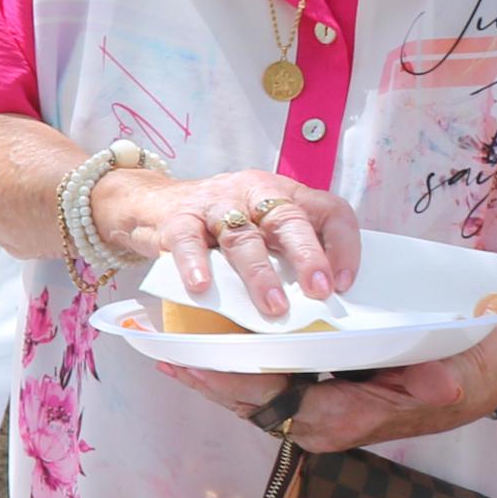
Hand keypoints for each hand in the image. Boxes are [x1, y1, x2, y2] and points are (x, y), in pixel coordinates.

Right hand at [97, 167, 360, 317]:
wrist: (152, 203)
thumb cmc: (221, 224)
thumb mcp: (263, 228)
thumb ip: (288, 252)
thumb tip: (322, 303)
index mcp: (285, 193)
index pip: (329, 210)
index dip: (343, 246)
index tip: (344, 284)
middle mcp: (254, 192)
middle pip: (288, 219)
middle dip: (308, 256)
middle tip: (320, 291)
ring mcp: (215, 203)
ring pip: (243, 235)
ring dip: (260, 273)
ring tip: (274, 305)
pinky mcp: (178, 218)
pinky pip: (188, 240)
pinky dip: (196, 264)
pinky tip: (203, 287)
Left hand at [156, 330, 496, 452]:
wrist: (480, 376)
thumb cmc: (461, 367)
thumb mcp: (451, 370)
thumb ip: (436, 380)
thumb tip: (442, 388)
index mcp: (349, 417)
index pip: (274, 397)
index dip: (228, 380)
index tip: (189, 363)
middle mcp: (325, 426)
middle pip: (249, 404)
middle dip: (204, 381)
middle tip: (159, 353)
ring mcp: (320, 420)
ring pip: (252, 402)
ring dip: (212, 381)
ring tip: (169, 353)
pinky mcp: (319, 407)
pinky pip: (267, 395)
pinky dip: (234, 378)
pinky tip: (207, 358)